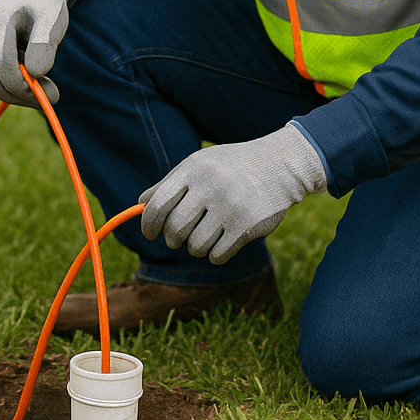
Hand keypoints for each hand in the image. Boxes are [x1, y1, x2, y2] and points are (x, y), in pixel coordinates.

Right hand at [0, 0, 69, 106]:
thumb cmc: (45, 4)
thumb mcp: (53, 18)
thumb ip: (45, 44)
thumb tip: (35, 74)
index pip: (1, 60)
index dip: (22, 84)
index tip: (50, 94)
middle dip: (16, 93)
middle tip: (44, 100)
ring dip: (5, 91)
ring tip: (32, 89)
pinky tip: (18, 78)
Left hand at [139, 125, 326, 263]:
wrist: (280, 165)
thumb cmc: (232, 166)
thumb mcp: (199, 165)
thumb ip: (169, 184)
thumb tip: (140, 205)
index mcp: (193, 170)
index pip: (157, 205)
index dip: (148, 224)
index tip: (149, 233)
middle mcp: (210, 187)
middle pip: (175, 230)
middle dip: (173, 239)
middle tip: (180, 236)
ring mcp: (230, 207)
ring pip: (196, 246)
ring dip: (197, 247)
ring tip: (206, 235)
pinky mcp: (247, 226)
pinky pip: (218, 255)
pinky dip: (216, 253)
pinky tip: (224, 241)